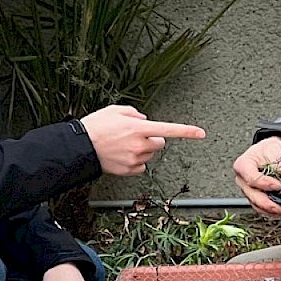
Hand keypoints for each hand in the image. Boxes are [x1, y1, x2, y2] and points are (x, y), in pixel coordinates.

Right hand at [80, 105, 205, 175]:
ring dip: (142, 150)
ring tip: (122, 146)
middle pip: (160, 143)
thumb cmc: (95, 127)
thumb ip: (134, 112)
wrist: (80, 147)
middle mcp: (139, 145)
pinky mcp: (129, 170)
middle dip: (152, 139)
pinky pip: (141, 167)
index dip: (187, 131)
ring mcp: (135, 159)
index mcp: (138, 128)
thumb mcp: (115, 110)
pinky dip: (135, 162)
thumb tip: (144, 119)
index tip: (201, 133)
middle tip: (135, 137)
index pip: (169, 129)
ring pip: (149, 155)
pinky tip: (122, 156)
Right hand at [232, 136, 280, 217]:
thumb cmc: (269, 150)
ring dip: (269, 211)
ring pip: (255, 204)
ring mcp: (248, 190)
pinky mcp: (255, 196)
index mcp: (242, 165)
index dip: (264, 184)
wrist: (271, 153)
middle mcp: (242, 180)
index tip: (278, 185)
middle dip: (267, 204)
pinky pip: (260, 207)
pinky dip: (270, 212)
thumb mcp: (273, 149)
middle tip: (279, 207)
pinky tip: (280, 212)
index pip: (251, 178)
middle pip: (252, 195)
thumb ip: (277, 161)